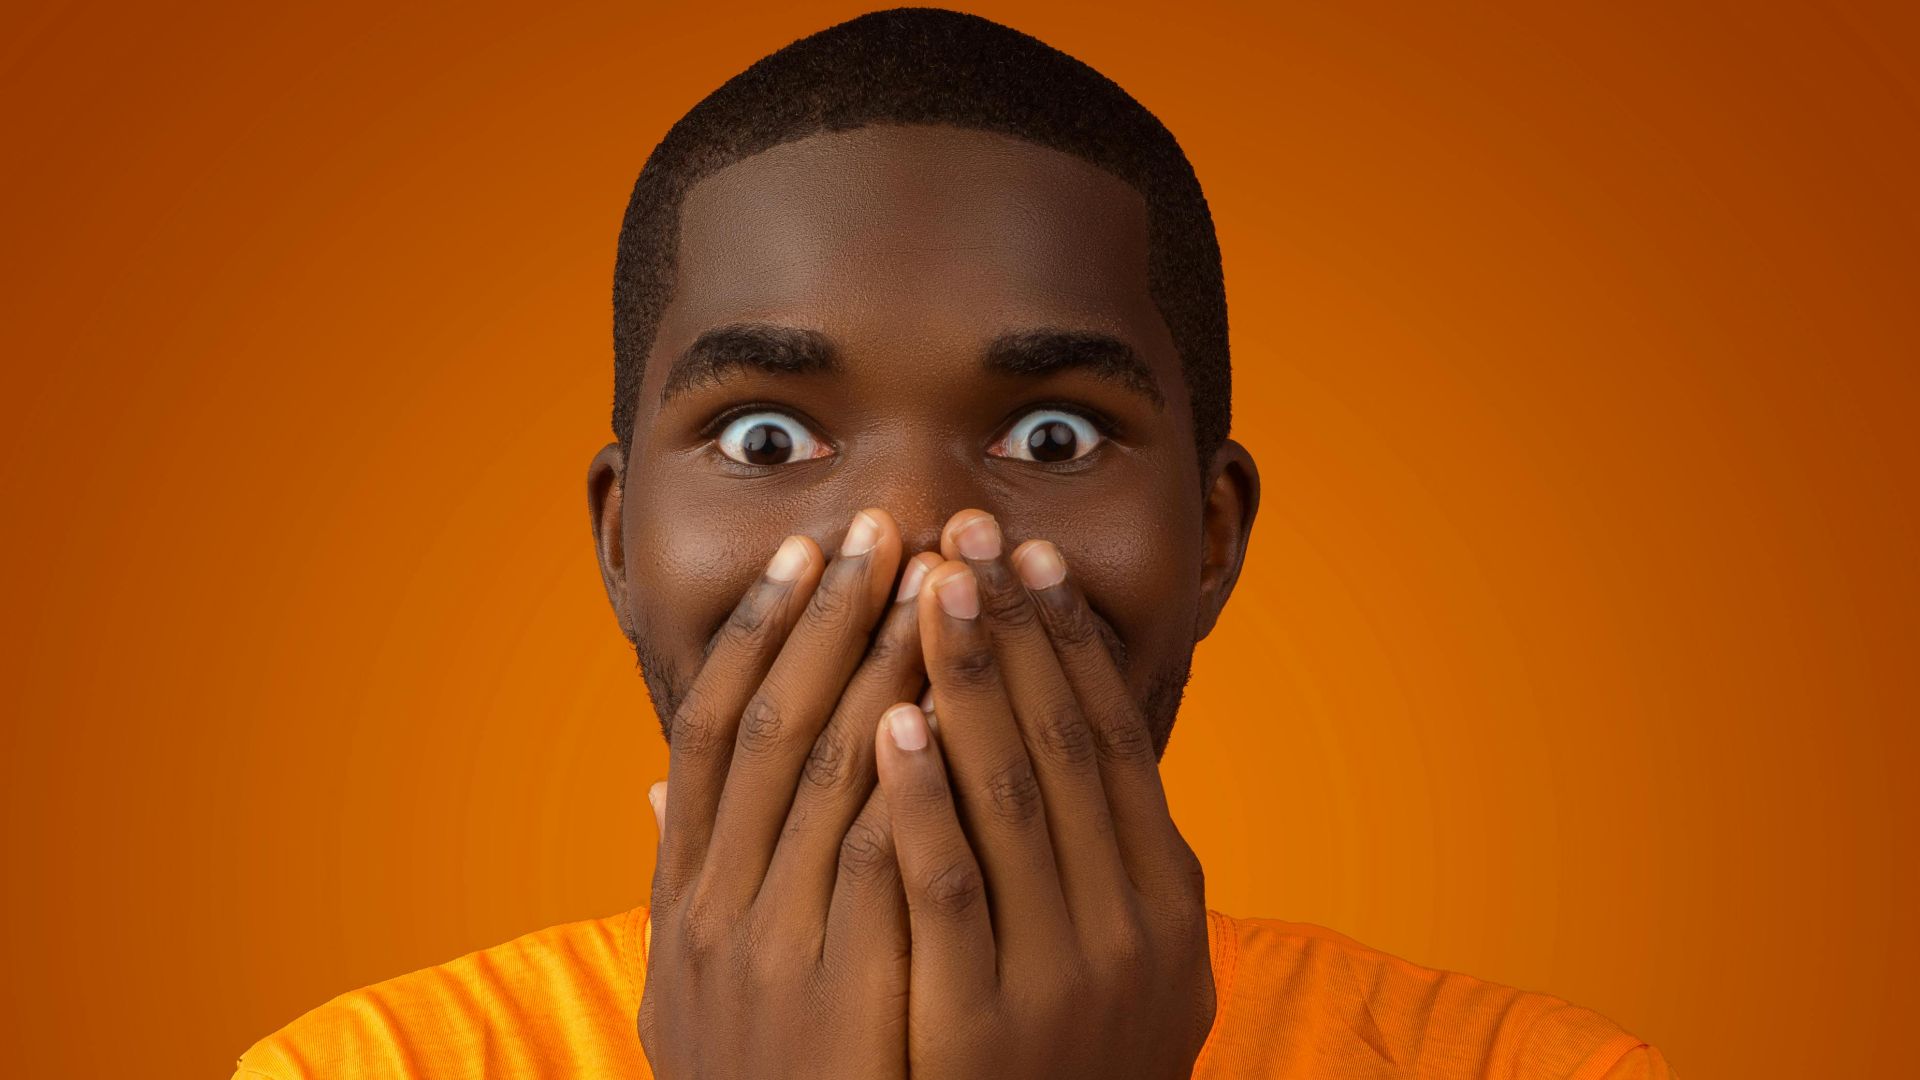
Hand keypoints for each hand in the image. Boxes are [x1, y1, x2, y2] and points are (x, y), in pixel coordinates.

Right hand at [639, 507, 941, 1078]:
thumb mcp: (689, 988)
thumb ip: (681, 883)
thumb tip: (653, 791)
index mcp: (686, 895)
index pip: (713, 730)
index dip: (759, 633)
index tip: (808, 555)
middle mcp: (716, 907)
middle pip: (775, 724)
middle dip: (834, 618)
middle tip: (885, 526)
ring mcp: (773, 948)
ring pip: (831, 768)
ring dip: (886, 663)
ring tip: (935, 581)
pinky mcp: (840, 991)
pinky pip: (882, 854)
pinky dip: (913, 770)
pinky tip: (950, 702)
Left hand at [873, 510, 1215, 1078]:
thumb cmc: (1071, 1062)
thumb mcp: (1125, 964)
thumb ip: (1108, 860)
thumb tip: (1093, 757)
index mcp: (1164, 897)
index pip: (1110, 739)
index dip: (1068, 645)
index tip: (1025, 559)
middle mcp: (1131, 926)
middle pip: (1065, 745)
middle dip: (1014, 631)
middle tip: (968, 532)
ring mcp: (1065, 975)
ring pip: (1013, 798)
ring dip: (972, 682)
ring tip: (929, 589)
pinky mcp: (987, 1024)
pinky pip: (949, 889)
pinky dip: (922, 799)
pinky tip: (891, 722)